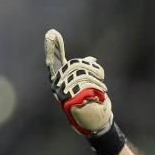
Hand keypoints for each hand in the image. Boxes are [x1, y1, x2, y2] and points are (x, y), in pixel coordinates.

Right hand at [44, 29, 125, 154]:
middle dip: (91, 68)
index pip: (53, 62)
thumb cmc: (88, 102)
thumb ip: (85, 71)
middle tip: (101, 74)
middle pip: (75, 65)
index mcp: (59, 81)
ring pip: (82, 73)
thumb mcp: (86, 84)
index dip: (52, 47)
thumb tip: (91, 60)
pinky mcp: (73, 99)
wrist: (93, 122)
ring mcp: (64, 93)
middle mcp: (58, 86)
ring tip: (102, 86)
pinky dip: (98, 87)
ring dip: (96, 78)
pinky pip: (88, 84)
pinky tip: (102, 94)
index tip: (52, 32)